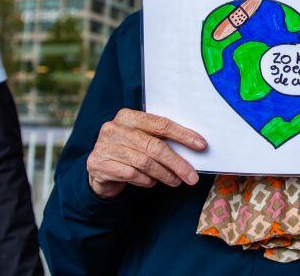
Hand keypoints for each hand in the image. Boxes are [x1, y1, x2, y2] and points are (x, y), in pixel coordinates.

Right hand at [86, 109, 206, 198]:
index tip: (201, 145)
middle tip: (192, 176)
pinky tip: (152, 182)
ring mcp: (104, 146)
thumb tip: (194, 147)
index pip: (160, 124)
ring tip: (176, 181)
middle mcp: (114, 128)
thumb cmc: (129, 151)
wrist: (100, 168)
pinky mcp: (98, 164)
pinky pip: (131, 174)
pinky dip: (146, 180)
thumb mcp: (142, 139)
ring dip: (164, 174)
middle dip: (177, 162)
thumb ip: (160, 139)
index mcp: (127, 116)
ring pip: (144, 162)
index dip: (183, 135)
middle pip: (154, 146)